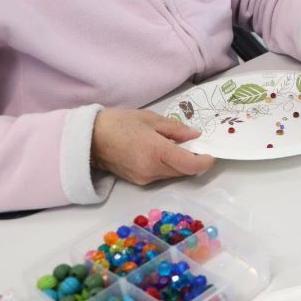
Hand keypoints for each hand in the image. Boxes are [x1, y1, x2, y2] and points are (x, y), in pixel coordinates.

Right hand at [91, 109, 214, 184]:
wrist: (89, 139)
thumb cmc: (120, 123)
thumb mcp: (152, 119)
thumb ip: (177, 130)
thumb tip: (196, 136)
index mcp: (157, 152)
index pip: (191, 165)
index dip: (205, 161)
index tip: (211, 152)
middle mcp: (152, 170)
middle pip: (184, 171)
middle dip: (194, 160)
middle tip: (196, 145)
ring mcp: (144, 178)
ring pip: (174, 174)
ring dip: (181, 164)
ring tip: (178, 146)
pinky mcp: (138, 181)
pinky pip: (162, 176)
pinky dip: (168, 166)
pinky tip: (163, 153)